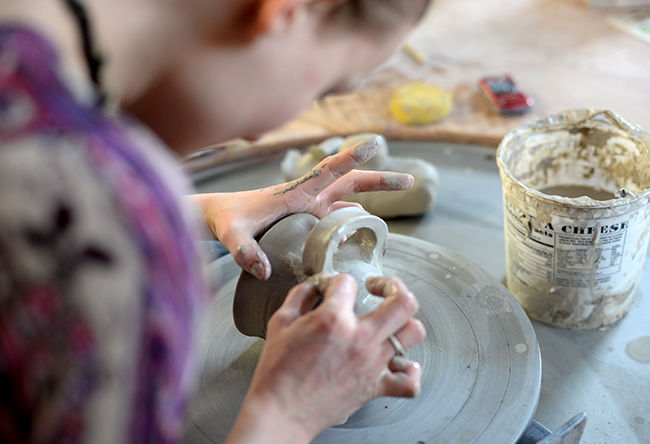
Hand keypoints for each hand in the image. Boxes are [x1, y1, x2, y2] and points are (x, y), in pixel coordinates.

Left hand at [192, 135, 413, 278]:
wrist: (214, 214)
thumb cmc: (223, 219)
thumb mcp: (230, 234)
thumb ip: (242, 250)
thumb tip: (262, 270)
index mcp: (295, 192)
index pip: (329, 171)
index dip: (352, 158)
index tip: (376, 144)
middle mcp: (307, 196)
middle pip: (351, 182)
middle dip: (380, 180)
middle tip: (411, 180)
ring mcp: (308, 208)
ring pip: (348, 199)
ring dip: (372, 199)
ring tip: (398, 203)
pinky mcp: (305, 219)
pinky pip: (336, 218)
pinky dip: (352, 220)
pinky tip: (363, 231)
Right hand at [226, 275, 425, 443]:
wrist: (281, 412)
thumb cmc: (277, 372)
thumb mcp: (279, 323)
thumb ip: (299, 297)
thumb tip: (313, 287)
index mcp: (333, 320)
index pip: (348, 282)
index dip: (336, 281)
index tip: (329, 290)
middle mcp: (360, 339)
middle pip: (403, 301)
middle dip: (392, 285)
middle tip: (379, 288)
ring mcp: (372, 364)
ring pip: (414, 332)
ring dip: (404, 322)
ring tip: (390, 322)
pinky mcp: (375, 387)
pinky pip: (409, 381)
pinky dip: (409, 371)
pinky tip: (398, 363)